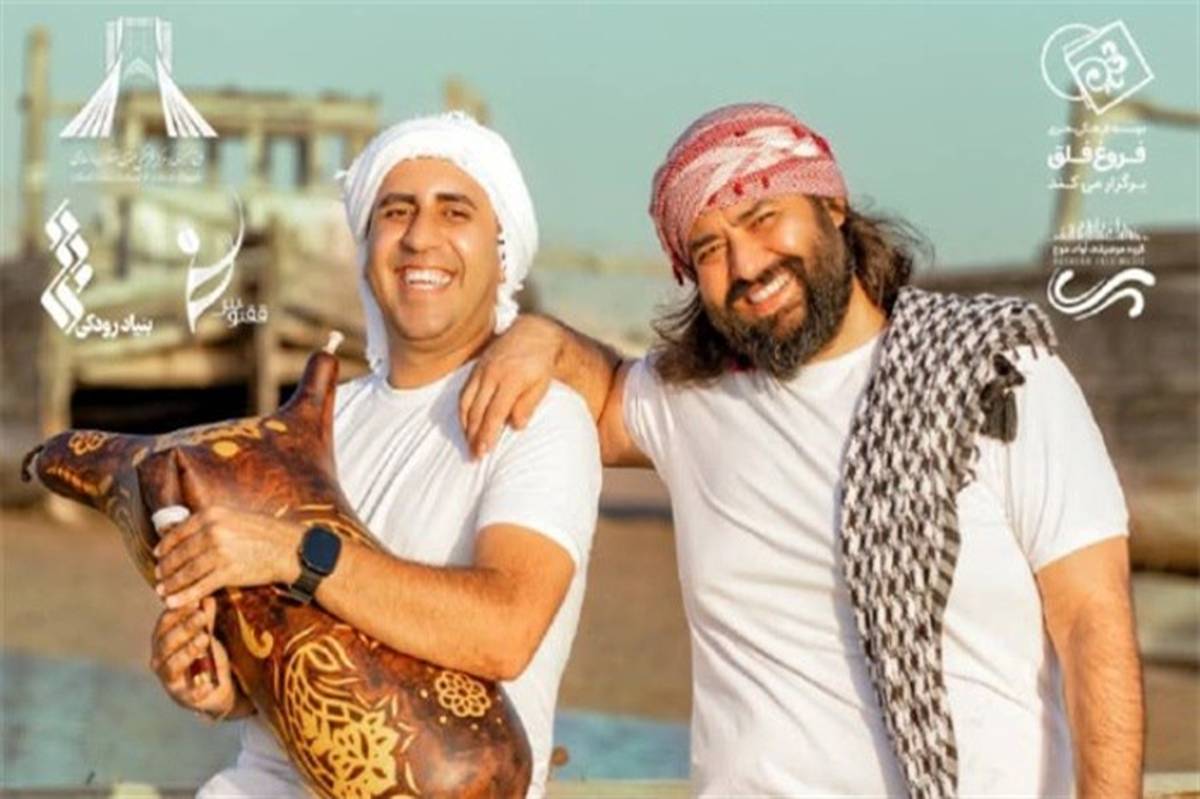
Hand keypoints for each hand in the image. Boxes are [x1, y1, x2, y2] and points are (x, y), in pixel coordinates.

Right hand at [149, 596, 234, 717]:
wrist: (216, 687)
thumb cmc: (205, 655)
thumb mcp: (205, 634)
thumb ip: (205, 619)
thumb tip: (206, 597)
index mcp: (162, 642)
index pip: (165, 624)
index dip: (178, 612)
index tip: (195, 600)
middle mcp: (160, 661)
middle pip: (167, 643)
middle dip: (185, 628)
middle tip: (202, 615)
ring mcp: (170, 681)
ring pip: (173, 665)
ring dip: (188, 651)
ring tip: (204, 639)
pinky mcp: (184, 698)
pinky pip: (189, 694)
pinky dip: (198, 689)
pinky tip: (209, 683)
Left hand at [153, 506, 302, 608]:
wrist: (290, 548)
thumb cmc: (265, 533)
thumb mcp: (235, 518)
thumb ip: (210, 523)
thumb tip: (185, 530)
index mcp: (212, 514)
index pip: (178, 533)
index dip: (164, 547)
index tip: (157, 557)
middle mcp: (213, 530)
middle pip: (179, 554)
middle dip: (166, 569)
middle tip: (158, 579)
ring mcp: (220, 551)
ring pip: (186, 571)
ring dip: (172, 584)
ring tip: (163, 592)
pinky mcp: (229, 571)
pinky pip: (200, 586)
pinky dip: (184, 596)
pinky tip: (174, 603)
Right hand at [460, 315, 561, 457]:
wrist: (531, 333)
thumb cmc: (540, 363)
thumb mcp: (542, 384)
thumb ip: (528, 405)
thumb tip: (516, 426)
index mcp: (510, 379)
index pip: (495, 413)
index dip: (488, 434)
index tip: (484, 451)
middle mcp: (491, 375)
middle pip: (477, 411)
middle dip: (473, 435)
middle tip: (474, 455)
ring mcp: (481, 371)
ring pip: (466, 402)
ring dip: (465, 426)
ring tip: (468, 443)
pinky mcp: (475, 369)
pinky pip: (464, 393)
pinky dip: (462, 411)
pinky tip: (465, 424)